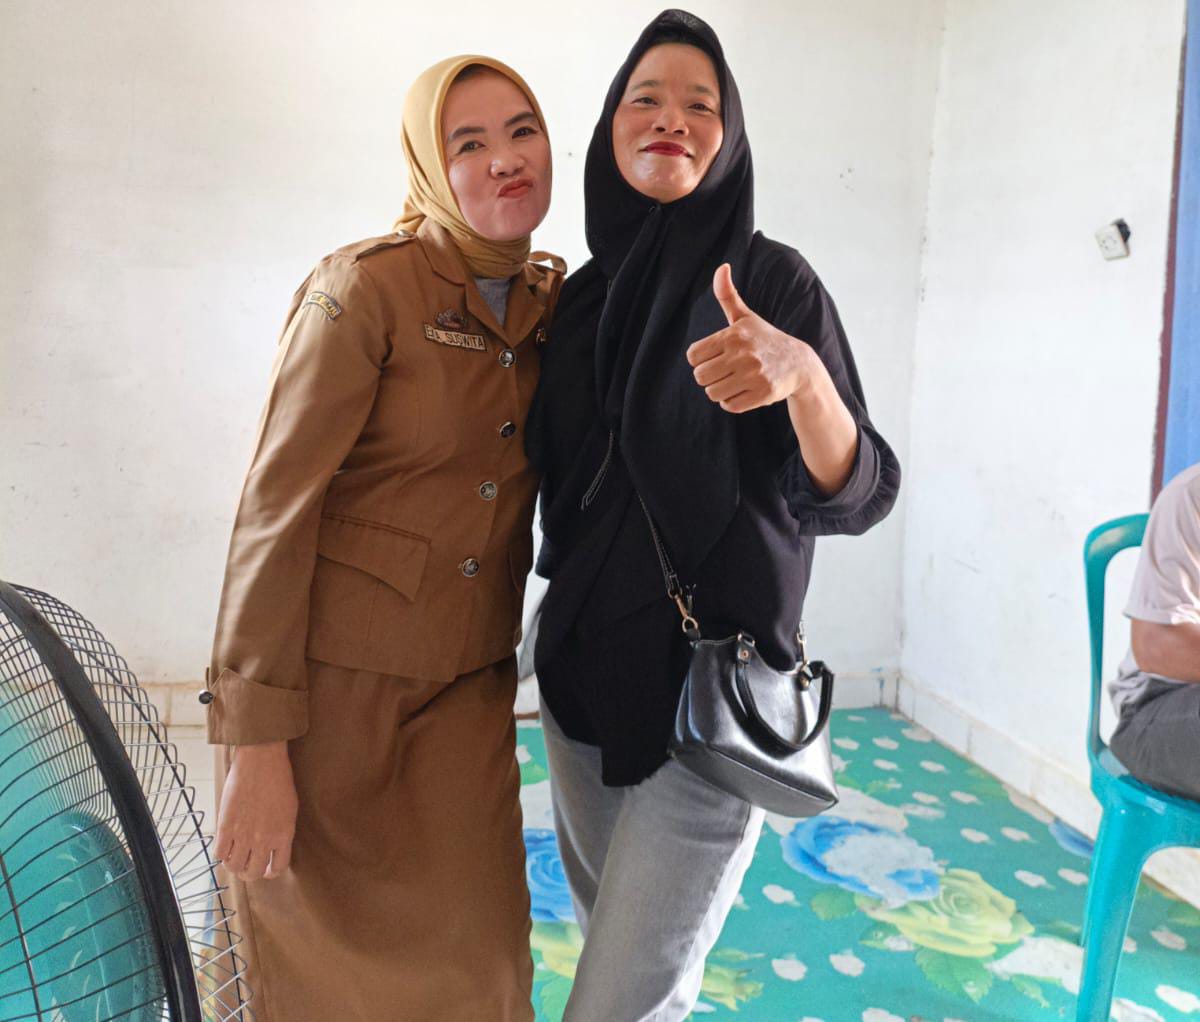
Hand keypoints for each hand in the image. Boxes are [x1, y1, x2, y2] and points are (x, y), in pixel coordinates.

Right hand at [214, 741, 297, 881]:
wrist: (261, 761)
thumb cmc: (278, 780)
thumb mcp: (289, 809)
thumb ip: (281, 831)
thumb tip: (273, 847)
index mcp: (284, 835)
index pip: (278, 867)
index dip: (270, 872)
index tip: (266, 868)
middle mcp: (264, 840)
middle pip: (253, 873)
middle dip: (250, 872)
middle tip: (247, 866)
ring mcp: (244, 835)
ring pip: (234, 867)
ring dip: (234, 865)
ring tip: (234, 856)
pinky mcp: (226, 827)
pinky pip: (219, 853)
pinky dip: (221, 853)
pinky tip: (225, 845)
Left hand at [686, 263, 816, 412]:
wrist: (799, 364)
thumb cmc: (765, 339)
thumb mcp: (746, 317)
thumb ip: (728, 295)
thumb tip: (721, 266)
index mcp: (733, 335)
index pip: (693, 356)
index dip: (701, 359)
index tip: (715, 357)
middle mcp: (743, 354)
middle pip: (700, 377)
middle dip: (710, 377)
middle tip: (725, 371)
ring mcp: (753, 375)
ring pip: (713, 393)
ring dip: (720, 391)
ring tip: (735, 381)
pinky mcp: (762, 394)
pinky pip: (729, 406)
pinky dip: (733, 402)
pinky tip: (745, 391)